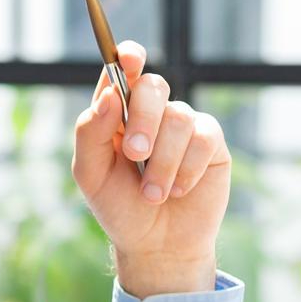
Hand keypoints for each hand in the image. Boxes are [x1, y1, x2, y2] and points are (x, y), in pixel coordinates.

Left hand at [70, 41, 230, 297]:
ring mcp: (182, 125)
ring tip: (153, 194)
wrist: (155, 244)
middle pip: (152, 86)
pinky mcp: (209, 142)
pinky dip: (186, 169)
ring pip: (178, 117)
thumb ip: (90, 132)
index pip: (122, 71)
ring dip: (163, 161)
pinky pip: (202, 138)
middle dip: (142, 120)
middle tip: (135, 155)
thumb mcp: (91, 174)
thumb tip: (108, 95)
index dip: (128, 58)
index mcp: (116, 112)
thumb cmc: (118, 206)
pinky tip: (178, 190)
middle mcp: (150, 112)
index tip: (130, 59)